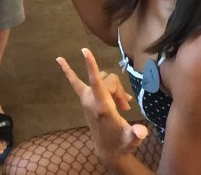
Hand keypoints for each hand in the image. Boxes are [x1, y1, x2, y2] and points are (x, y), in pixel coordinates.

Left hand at [58, 48, 148, 165]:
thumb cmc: (122, 143)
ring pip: (103, 79)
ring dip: (114, 89)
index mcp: (102, 106)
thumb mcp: (131, 139)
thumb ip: (136, 134)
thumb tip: (141, 132)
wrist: (109, 151)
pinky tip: (59, 60)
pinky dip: (68, 71)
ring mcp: (86, 99)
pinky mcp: (85, 99)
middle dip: (120, 91)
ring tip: (122, 105)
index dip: (91, 66)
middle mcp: (91, 100)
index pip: (97, 82)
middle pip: (109, 81)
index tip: (84, 50)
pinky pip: (75, 82)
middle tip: (127, 106)